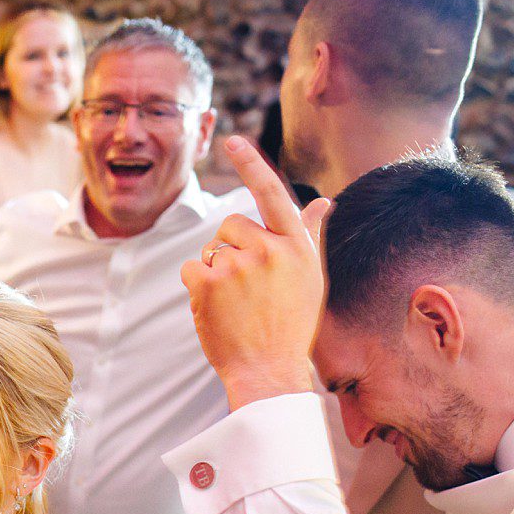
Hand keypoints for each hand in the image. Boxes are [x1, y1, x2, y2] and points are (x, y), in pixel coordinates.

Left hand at [180, 136, 333, 408]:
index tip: (232, 140)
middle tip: (248, 289)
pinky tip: (215, 309)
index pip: (272, 194)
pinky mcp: (207, 283)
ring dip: (215, 269)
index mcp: (296, 246)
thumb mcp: (311, 278)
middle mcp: (269, 250)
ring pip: (211, 248)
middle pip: (232, 225)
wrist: (268, 372)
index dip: (251, 165)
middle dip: (232, 249)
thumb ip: (310, 235)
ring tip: (236, 304)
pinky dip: (196, 286)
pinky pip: (190, 268)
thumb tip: (322, 201)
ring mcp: (237, 266)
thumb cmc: (292, 326)